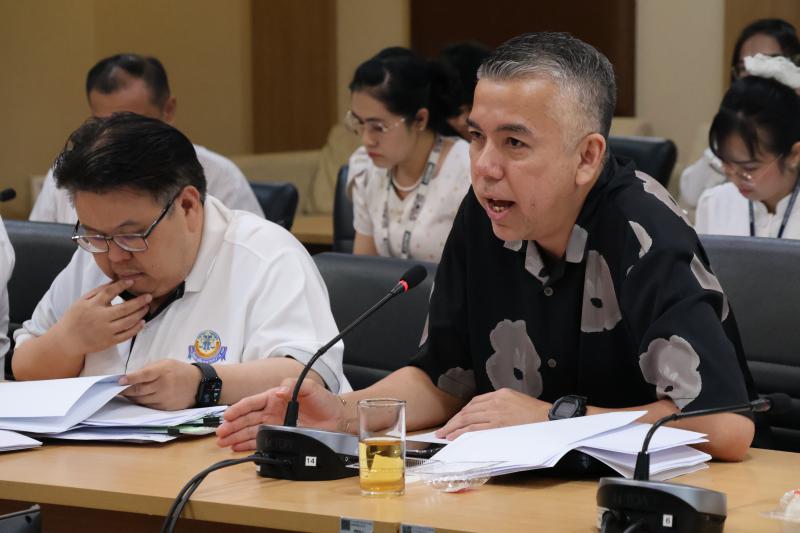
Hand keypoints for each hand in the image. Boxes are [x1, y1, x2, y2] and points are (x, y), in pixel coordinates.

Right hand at [51, 279, 150, 355]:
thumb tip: (114, 282)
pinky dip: (136, 328)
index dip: (121, 286)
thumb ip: (98, 292)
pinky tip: (142, 321)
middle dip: (139, 302)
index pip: (109, 292)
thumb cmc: (75, 318)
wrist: (67, 340)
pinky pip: (126, 335)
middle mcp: (100, 318)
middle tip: (149, 296)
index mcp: (92, 305)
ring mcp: (105, 331)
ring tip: (147, 307)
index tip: (132, 281)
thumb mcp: (82, 301)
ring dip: (140, 314)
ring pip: (128, 322)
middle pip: (124, 308)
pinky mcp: (109, 341)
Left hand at [119, 359, 201, 409]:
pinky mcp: (166, 407)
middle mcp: (163, 385)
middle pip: (139, 390)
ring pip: (141, 400)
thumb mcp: (166, 363)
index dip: (131, 378)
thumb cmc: (178, 370)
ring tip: (126, 394)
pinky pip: (148, 406)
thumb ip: (149, 369)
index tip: (119, 381)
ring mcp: (164, 398)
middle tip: (116, 390)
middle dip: (126, 391)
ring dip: (132, 397)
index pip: (144, 375)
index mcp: (163, 371)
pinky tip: (138, 399)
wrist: (198, 384)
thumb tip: (131, 377)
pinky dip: (141, 402)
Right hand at [216, 378, 343, 451]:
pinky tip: (237, 448)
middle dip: (232, 426)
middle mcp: (271, 411)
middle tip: (220, 434)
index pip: (252, 402)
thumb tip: (280, 390)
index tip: (227, 416)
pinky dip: (247, 445)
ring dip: (235, 436)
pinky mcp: (280, 437)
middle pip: (247, 419)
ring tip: (223, 443)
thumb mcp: (310, 388)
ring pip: (250, 431)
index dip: (238, 409)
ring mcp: (274, 425)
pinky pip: (260, 441)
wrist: (336, 418)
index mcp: (275, 397)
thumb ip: (295, 386)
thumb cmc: (323, 400)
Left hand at [435, 388, 551, 439]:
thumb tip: (486, 416)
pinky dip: (463, 433)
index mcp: (500, 394)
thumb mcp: (516, 401)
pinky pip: (475, 429)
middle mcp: (496, 401)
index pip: (474, 402)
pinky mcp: (499, 425)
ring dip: (454, 428)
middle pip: (468, 411)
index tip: (455, 420)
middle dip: (453, 421)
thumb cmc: (536, 414)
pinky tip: (456, 437)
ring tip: (445, 435)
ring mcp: (496, 413)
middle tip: (443, 430)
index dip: (462, 413)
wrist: (550, 418)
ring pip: (468, 419)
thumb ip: (501, 405)